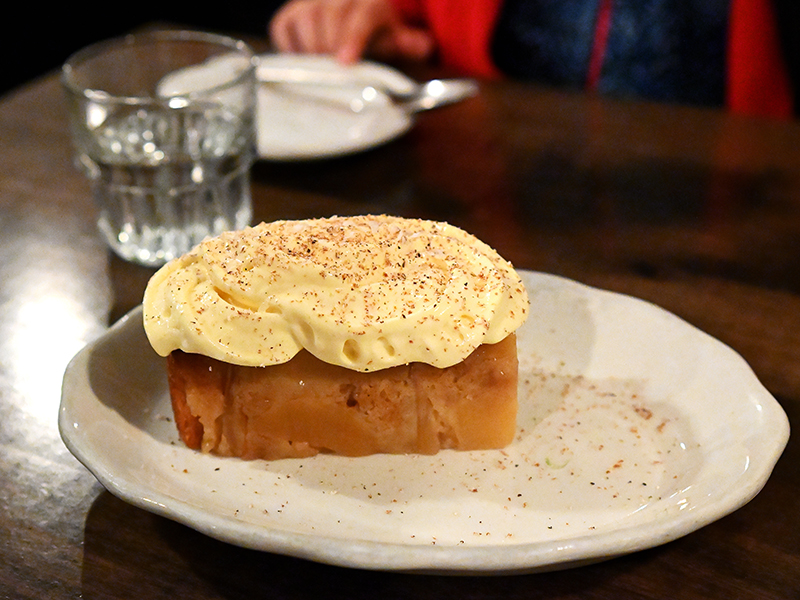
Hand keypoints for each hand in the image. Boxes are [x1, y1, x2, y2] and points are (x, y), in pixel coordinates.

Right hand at [269, 0, 433, 63]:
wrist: (355, 11)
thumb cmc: (374, 31)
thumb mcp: (395, 37)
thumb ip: (410, 43)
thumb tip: (424, 46)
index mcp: (369, 3)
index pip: (360, 18)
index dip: (351, 39)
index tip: (345, 62)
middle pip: (329, 17)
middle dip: (330, 47)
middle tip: (333, 74)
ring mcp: (310, 3)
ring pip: (305, 19)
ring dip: (310, 49)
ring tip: (319, 71)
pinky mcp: (290, 13)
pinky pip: (283, 27)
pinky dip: (289, 47)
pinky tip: (303, 62)